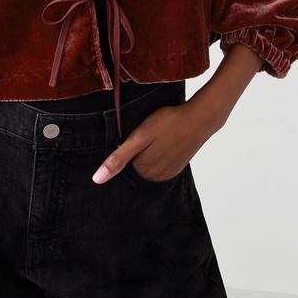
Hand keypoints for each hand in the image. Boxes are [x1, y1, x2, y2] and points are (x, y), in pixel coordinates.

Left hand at [91, 92, 220, 183]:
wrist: (200, 117)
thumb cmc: (168, 123)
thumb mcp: (139, 137)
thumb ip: (119, 158)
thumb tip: (97, 180)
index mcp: (144, 171)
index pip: (121, 174)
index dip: (114, 163)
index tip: (111, 152)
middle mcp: (156, 177)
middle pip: (134, 174)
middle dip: (126, 164)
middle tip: (126, 144)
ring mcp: (168, 173)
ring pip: (146, 171)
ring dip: (140, 162)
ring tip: (140, 145)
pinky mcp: (177, 166)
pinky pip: (159, 168)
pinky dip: (152, 161)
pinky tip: (154, 148)